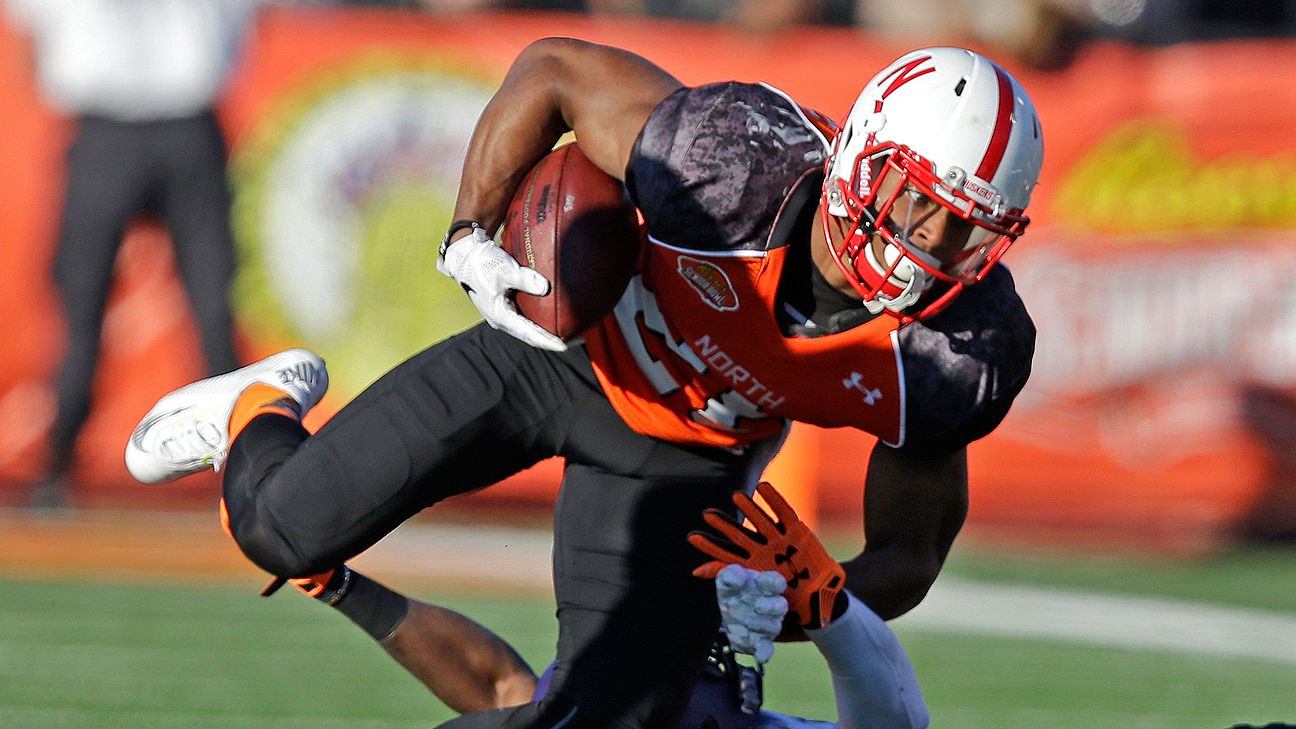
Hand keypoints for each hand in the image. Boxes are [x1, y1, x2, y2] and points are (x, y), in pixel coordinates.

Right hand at [437, 227, 565, 350]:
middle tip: (577, 338)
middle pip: (532, 335)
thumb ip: (525, 279)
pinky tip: (554, 311)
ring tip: (570, 328)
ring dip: (548, 328)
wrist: (465, 254)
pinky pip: (527, 314)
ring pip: (529, 326)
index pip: (529, 335)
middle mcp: (503, 318)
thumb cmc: (482, 262)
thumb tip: (545, 287)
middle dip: (553, 338)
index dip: (548, 341)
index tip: (567, 345)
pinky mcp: (506, 301)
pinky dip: (541, 315)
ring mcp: (504, 311)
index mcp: (501, 316)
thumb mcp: (504, 270)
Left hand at [689, 481, 845, 627]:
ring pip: (760, 521)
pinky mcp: (796, 531)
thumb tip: (693, 572)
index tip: (693, 537)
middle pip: (739, 535)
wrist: (819, 595)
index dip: (710, 547)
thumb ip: (727, 576)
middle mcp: (762, 549)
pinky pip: (784, 513)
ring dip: (748, 509)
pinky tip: (762, 486)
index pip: (726, 555)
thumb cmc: (787, 596)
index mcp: (752, 566)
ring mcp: (778, 539)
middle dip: (724, 526)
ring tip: (735, 497)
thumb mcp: (758, 590)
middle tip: (706, 514)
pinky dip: (774, 500)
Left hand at [714, 564, 787, 663]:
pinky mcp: (760, 641)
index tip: (759, 581)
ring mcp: (768, 624)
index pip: (776, 582)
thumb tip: (736, 576)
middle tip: (756, 606)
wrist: (728, 609)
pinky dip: (765, 653)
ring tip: (746, 622)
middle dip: (770, 606)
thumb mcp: (727, 579)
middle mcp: (772, 605)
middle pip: (780, 606)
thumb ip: (730, 574)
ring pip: (773, 626)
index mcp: (766, 586)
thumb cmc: (734, 590)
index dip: (771, 582)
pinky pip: (767, 648)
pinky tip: (761, 657)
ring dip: (761, 625)